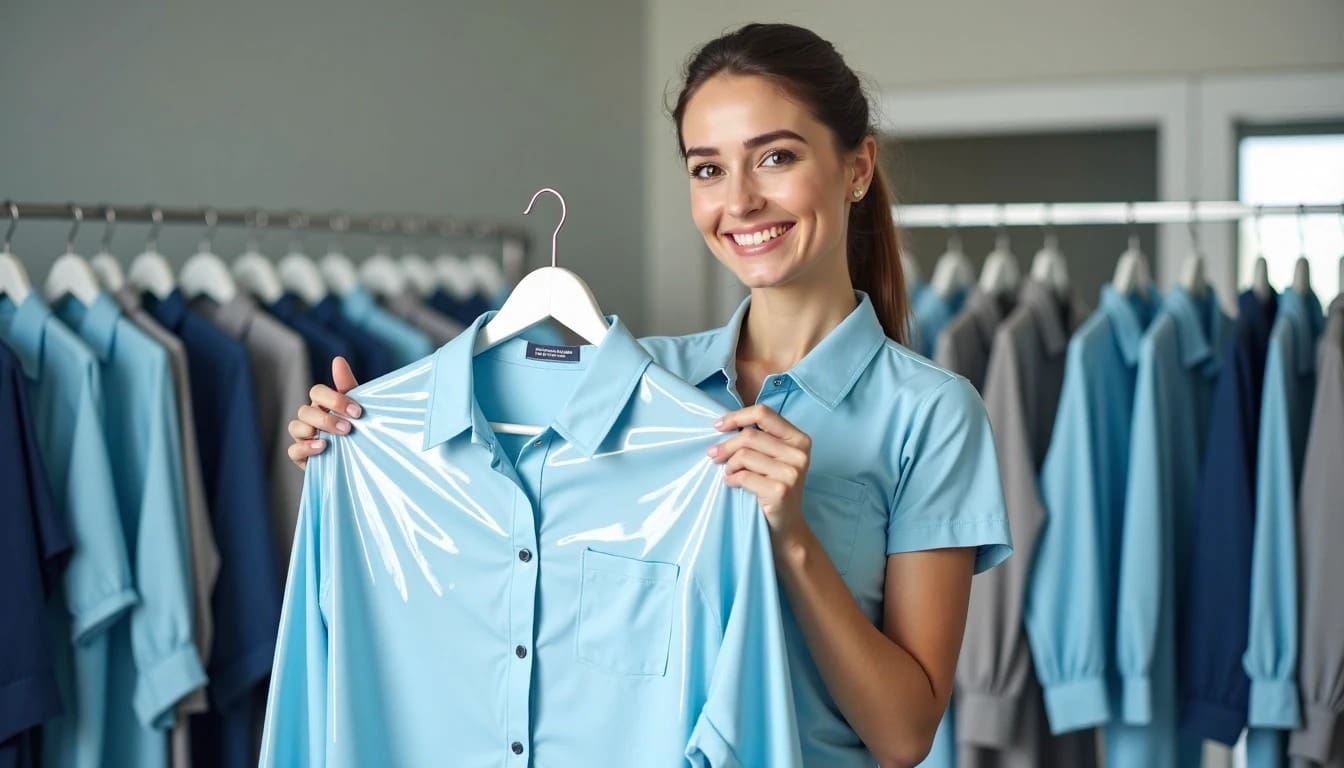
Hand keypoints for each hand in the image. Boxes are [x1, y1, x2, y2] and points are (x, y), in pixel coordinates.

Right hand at [287, 357, 360, 469]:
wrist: (360, 458)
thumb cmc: (358, 429)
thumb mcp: (357, 408)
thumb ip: (348, 386)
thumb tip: (338, 359)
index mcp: (322, 403)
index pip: (317, 392)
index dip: (335, 399)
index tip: (357, 412)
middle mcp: (310, 417)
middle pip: (305, 410)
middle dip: (326, 419)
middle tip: (348, 428)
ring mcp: (303, 436)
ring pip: (295, 427)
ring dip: (313, 431)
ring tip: (332, 439)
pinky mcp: (301, 456)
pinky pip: (293, 450)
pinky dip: (305, 448)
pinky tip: (322, 448)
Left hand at [706, 404, 812, 544]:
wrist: (786, 526)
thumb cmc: (774, 487)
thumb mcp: (773, 457)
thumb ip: (759, 438)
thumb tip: (722, 425)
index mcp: (799, 439)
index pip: (764, 413)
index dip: (737, 417)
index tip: (718, 426)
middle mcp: (799, 453)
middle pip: (750, 435)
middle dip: (726, 446)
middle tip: (713, 455)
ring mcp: (792, 472)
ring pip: (744, 455)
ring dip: (729, 465)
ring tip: (729, 473)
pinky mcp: (780, 490)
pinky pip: (743, 476)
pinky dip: (732, 479)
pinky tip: (733, 484)